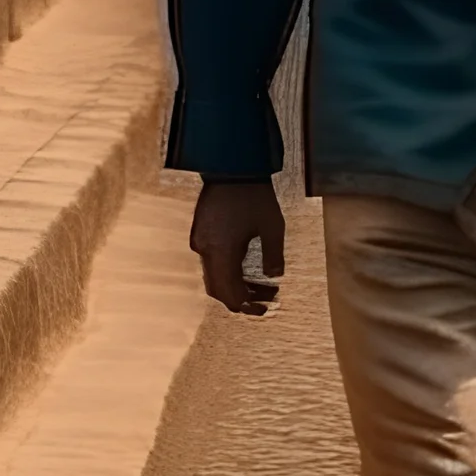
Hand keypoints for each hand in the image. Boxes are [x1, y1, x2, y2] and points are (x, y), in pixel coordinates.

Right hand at [191, 177, 285, 314]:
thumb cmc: (254, 195)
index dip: (247, 306)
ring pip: (214, 275)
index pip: (229, 294)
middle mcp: (206, 250)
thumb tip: (275, 277)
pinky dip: (227, 269)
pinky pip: (211, 260)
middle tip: (266, 298)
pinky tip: (246, 265)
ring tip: (261, 283)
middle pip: (219, 289)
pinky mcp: (200, 231)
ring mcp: (200, 240)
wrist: (232, 166)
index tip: (264, 309)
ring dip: (235, 283)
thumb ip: (273, 256)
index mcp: (222, 252)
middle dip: (242, 298)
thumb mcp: (273, 227)